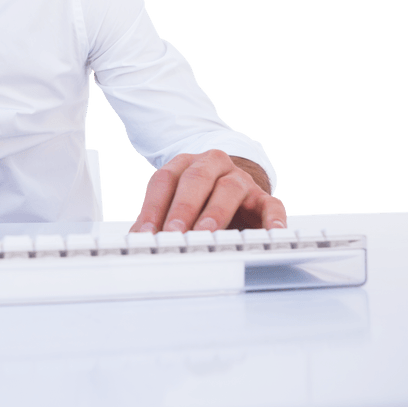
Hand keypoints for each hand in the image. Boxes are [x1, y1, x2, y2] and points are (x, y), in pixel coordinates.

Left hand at [129, 150, 286, 233]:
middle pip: (196, 180)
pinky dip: (271, 219)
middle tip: (174, 233)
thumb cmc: (199, 197)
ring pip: (230, 189)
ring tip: (206, 234)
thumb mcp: (175, 204)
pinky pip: (271, 205)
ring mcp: (240, 179)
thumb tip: (136, 242)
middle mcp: (212, 165)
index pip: (165, 180)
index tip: (144, 233)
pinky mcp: (263, 197)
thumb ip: (158, 219)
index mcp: (185, 164)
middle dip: (183, 208)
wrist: (236, 186)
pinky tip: (269, 233)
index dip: (153, 207)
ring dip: (216, 212)